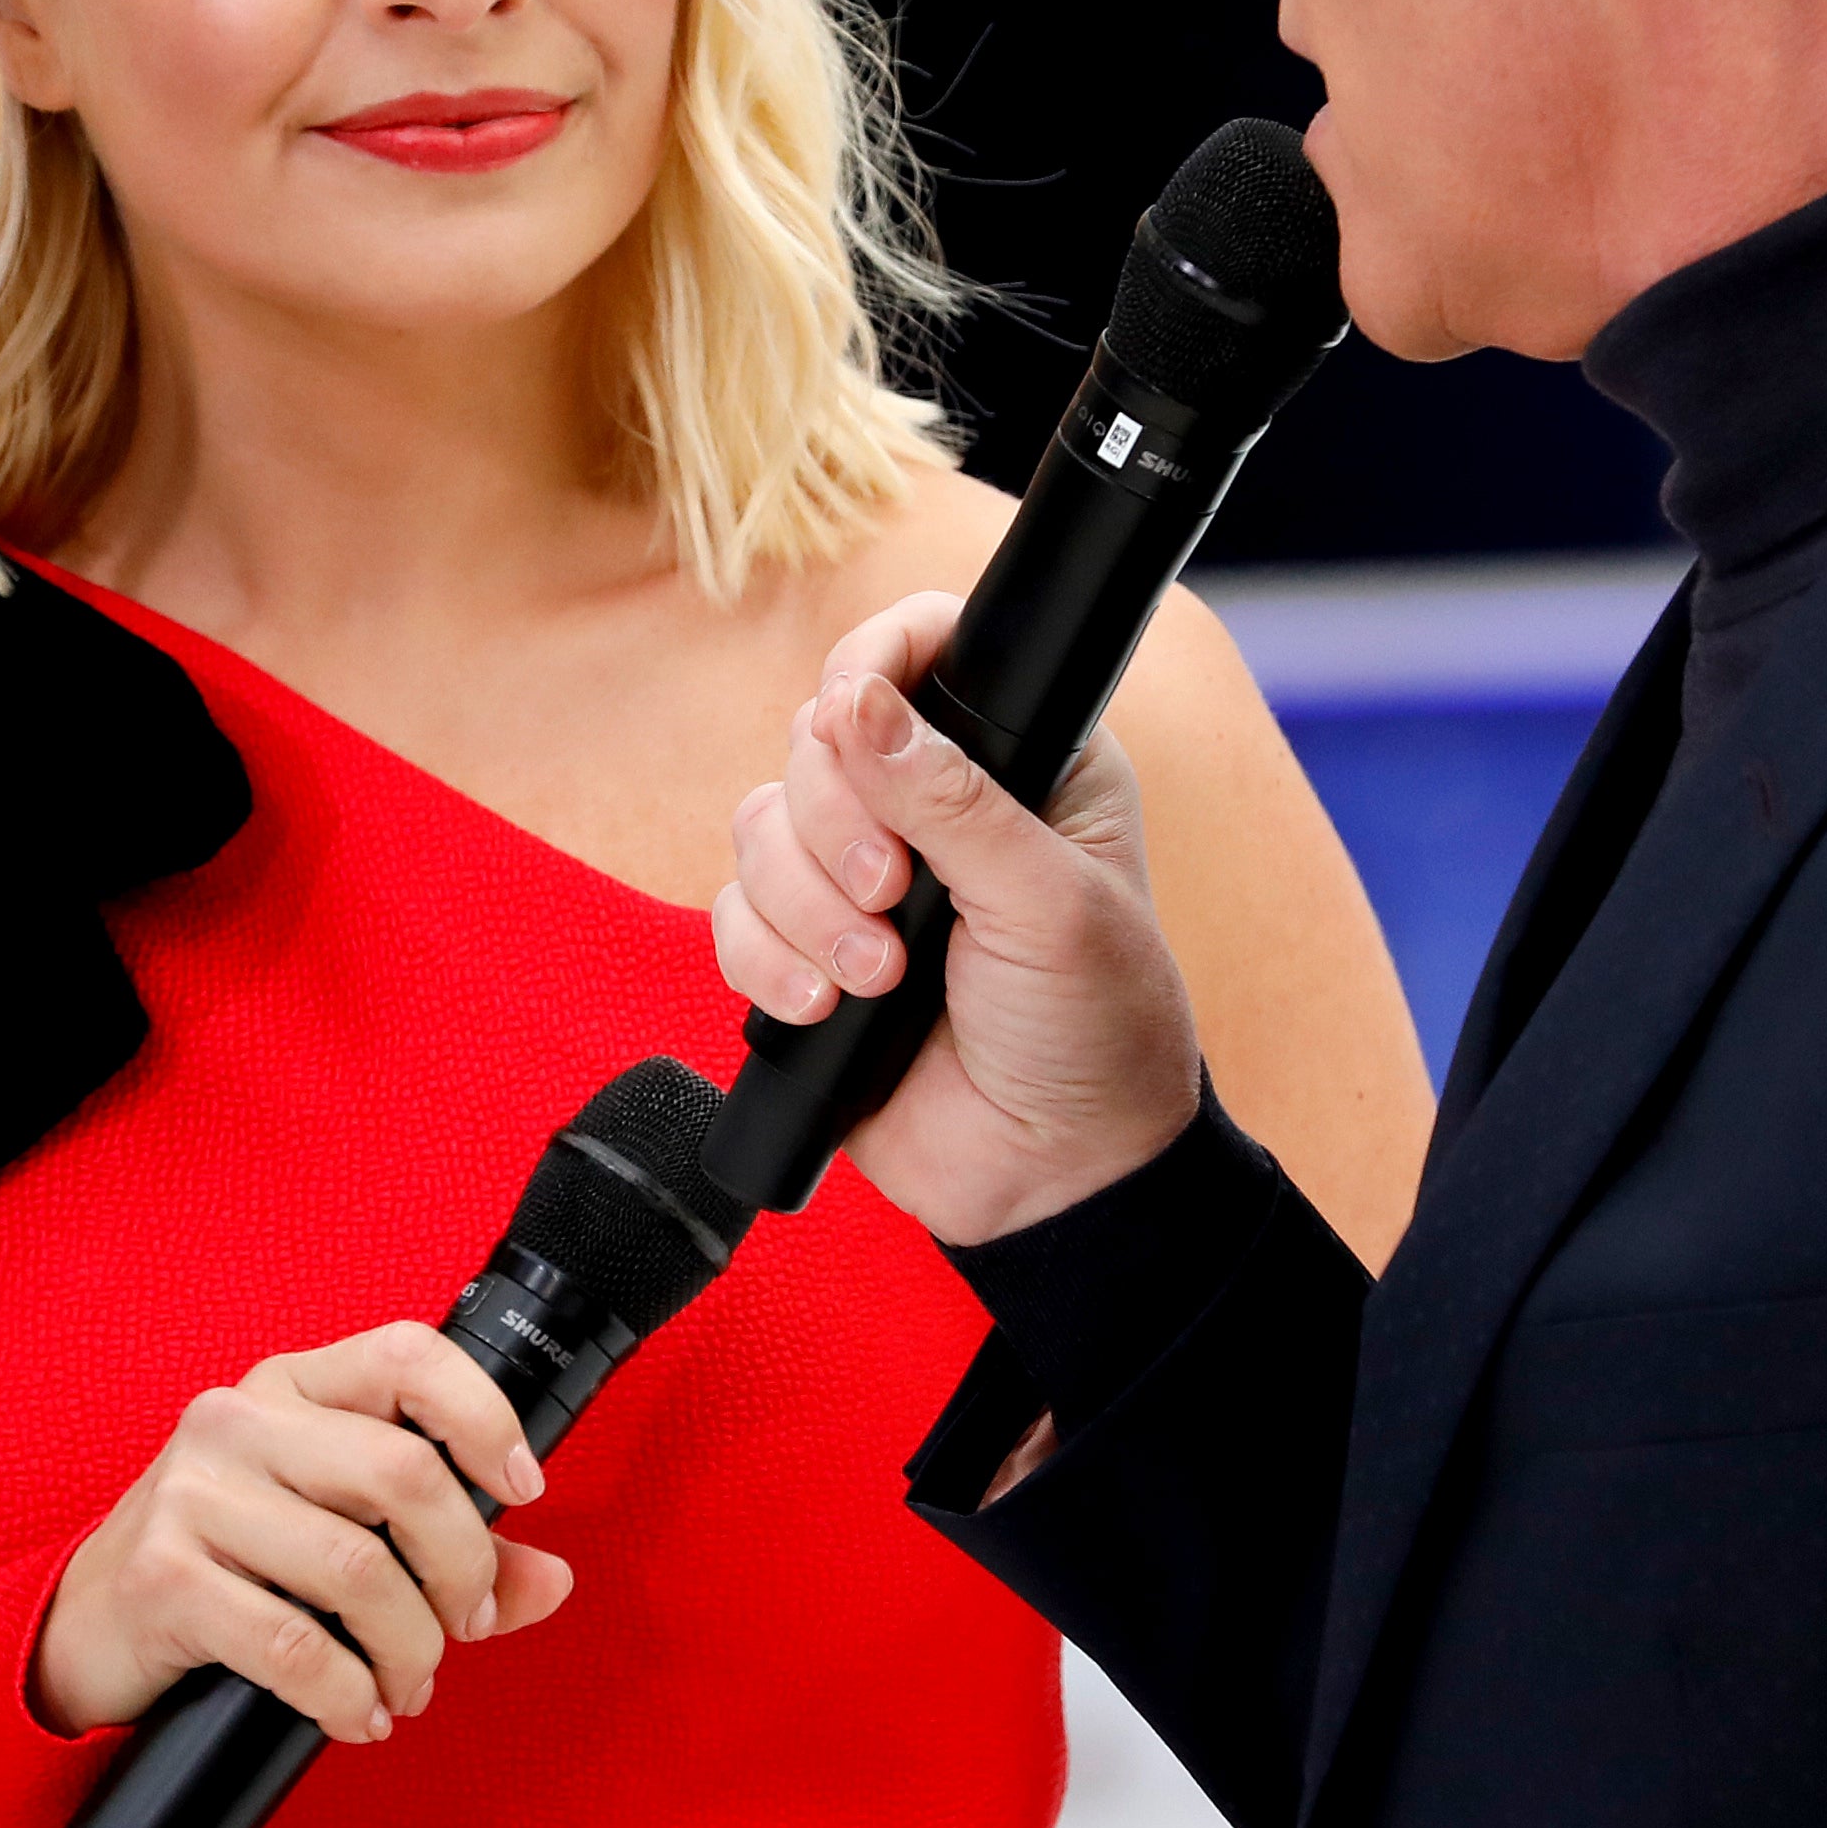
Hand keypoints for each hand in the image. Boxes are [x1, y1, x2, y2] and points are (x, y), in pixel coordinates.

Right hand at [31, 1324, 570, 1742]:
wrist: (85, 1626)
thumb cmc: (223, 1566)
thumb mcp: (330, 1531)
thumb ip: (445, 1548)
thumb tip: (550, 1580)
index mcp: (290, 1386)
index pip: (408, 1356)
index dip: (484, 1419)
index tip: (519, 1492)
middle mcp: (237, 1422)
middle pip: (404, 1472)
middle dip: (461, 1571)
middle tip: (461, 1626)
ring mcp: (193, 1495)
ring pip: (359, 1569)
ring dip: (409, 1650)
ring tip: (405, 1684)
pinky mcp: (166, 1579)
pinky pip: (297, 1645)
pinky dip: (349, 1697)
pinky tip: (357, 1714)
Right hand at [712, 595, 1206, 1246]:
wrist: (1053, 1176)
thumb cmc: (1094, 1031)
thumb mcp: (1047, 905)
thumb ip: (951, 801)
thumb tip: (857, 701)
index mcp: (1017, 762)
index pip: (921, 651)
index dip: (871, 664)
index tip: (853, 714)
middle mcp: (931, 805)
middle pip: (813, 742)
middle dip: (835, 826)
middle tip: (894, 896)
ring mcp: (859, 880)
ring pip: (758, 828)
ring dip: (805, 908)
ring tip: (876, 977)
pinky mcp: (805, 953)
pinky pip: (732, 917)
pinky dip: (765, 961)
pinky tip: (823, 1007)